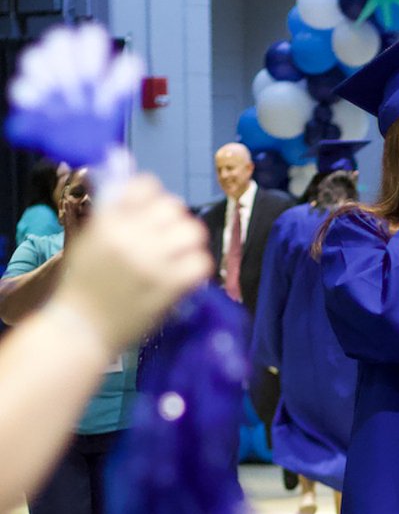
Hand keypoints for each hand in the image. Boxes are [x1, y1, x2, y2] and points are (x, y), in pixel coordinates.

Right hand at [57, 174, 212, 352]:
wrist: (81, 329)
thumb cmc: (83, 285)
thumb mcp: (89, 240)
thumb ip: (113, 214)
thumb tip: (136, 184)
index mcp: (108, 220)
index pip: (146, 185)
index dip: (154, 197)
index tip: (151, 212)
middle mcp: (132, 236)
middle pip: (174, 207)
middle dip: (174, 220)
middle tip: (169, 237)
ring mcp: (153, 261)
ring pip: (193, 232)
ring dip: (189, 241)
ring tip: (180, 254)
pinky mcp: (169, 287)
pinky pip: (201, 263)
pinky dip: (197, 267)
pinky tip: (185, 274)